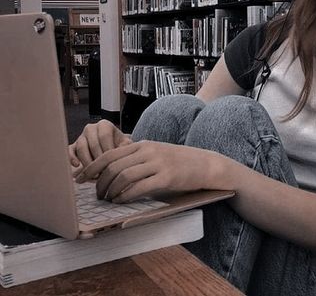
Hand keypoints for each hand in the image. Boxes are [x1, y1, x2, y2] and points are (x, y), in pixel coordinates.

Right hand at [69, 120, 131, 174]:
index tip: (111, 163)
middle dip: (98, 160)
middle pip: (93, 143)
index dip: (108, 151)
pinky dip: (71, 158)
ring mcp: (81, 137)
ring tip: (95, 174)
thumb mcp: (125, 145)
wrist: (111, 151)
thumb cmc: (119, 146)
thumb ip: (125, 147)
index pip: (104, 136)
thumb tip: (122, 154)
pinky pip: (69, 151)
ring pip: (81, 148)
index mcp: (104, 125)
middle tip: (104, 172)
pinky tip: (77, 166)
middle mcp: (91, 128)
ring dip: (88, 162)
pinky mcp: (73, 146)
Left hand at [75, 140, 219, 202]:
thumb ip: (135, 159)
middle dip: (100, 183)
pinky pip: (140, 187)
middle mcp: (148, 151)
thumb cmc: (177, 161)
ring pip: (124, 177)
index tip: (80, 178)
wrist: (204, 164)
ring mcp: (157, 163)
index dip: (92, 167)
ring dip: (111, 191)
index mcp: (142, 144)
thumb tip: (110, 172)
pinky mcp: (166, 177)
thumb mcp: (154, 154)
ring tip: (107, 200)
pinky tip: (121, 202)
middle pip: (114, 166)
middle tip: (95, 195)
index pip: (109, 154)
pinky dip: (126, 196)